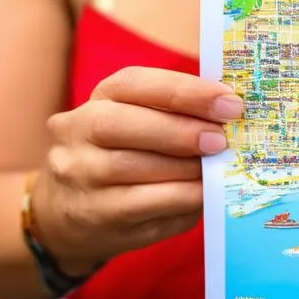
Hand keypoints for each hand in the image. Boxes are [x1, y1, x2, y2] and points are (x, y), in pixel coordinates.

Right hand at [32, 66, 242, 272]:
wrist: (67, 213)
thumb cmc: (122, 156)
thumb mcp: (138, 123)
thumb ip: (176, 115)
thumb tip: (231, 116)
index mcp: (98, 99)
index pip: (134, 83)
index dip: (185, 91)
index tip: (228, 103)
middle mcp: (77, 132)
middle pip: (125, 124)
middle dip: (182, 131)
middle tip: (221, 140)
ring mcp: (79, 175)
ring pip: (133, 168)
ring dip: (184, 168)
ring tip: (216, 168)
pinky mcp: (93, 215)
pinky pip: (142, 206)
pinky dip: (181, 198)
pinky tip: (203, 193)